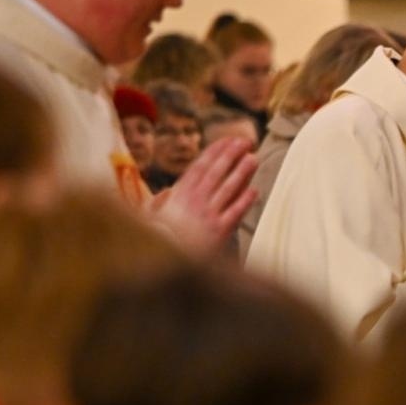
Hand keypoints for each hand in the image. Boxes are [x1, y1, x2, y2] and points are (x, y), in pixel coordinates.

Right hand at [159, 136, 257, 252]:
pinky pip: (235, 212)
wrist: (163, 264)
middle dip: (231, 155)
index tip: (227, 140)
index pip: (200, 167)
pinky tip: (255, 191)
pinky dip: (245, 200)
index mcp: (178, 195)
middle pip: (216, 173)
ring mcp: (208, 216)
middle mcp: (194, 202)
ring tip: (253, 158)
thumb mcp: (149, 217)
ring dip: (242, 172)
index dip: (214, 152)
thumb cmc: (156, 241)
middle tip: (245, 141)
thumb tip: (169, 193)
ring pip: (228, 189)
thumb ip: (161, 203)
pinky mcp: (219, 232)